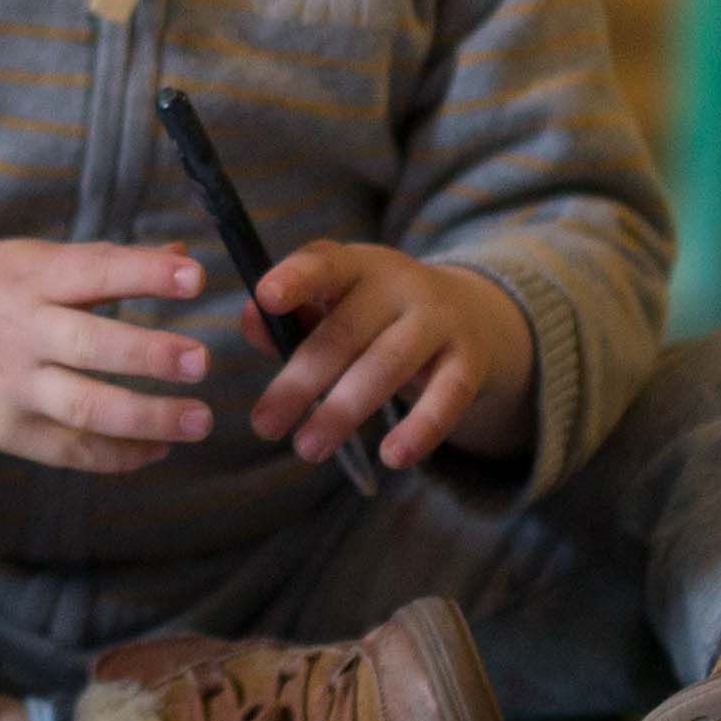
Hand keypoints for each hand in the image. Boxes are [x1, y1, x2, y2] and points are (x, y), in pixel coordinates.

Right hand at [0, 240, 215, 474]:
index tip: (195, 280)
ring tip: (200, 420)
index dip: (145, 275)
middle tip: (202, 361)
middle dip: (149, 355)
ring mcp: (11, 387)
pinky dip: (120, 455)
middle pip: (90, 347)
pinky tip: (159, 447)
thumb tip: (184, 256)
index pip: (94, 272)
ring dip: (148, 419)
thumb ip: (106, 263)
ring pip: (85, 409)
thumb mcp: (31, 259)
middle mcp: (19, 332)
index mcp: (30, 278)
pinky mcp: (6, 432)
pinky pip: (71, 451)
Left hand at [240, 243, 535, 475]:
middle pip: (345, 331)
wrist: (468, 313)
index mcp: (355, 265)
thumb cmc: (373, 315)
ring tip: (308, 449)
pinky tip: (393, 456)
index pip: (323, 264)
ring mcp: (438, 319)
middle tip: (264, 426)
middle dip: (301, 381)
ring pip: (388, 364)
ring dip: (344, 410)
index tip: (267, 297)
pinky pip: (448, 396)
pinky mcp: (468, 360)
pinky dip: (421, 428)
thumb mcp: (333, 305)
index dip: (296, 279)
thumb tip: (252, 321)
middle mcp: (399, 284)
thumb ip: (289, 316)